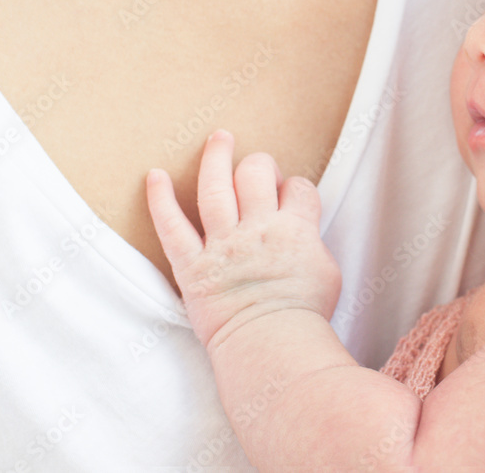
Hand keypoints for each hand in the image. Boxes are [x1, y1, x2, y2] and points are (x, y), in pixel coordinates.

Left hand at [145, 129, 341, 352]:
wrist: (273, 347)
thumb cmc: (304, 318)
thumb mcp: (329, 272)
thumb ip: (313, 243)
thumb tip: (303, 231)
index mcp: (296, 230)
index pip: (298, 187)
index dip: (294, 187)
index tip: (289, 197)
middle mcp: (258, 229)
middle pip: (256, 173)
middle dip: (258, 165)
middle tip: (257, 169)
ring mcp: (222, 245)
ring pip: (214, 187)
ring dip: (215, 157)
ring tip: (218, 138)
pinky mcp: (193, 267)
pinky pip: (171, 227)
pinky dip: (160, 200)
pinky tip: (156, 176)